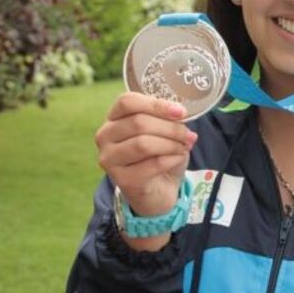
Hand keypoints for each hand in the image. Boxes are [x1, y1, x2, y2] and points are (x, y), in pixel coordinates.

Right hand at [94, 92, 197, 217]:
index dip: (156, 104)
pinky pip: (152, 164)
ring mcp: (110, 159)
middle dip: (170, 128)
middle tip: (188, 135)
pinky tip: (178, 158)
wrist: (157, 190)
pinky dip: (172, 159)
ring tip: (185, 146)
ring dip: (171, 144)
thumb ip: (168, 119)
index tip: (181, 112)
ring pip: (143, 143)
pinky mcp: (123, 180)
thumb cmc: (159, 155)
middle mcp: (105, 136)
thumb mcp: (164, 132)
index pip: (127, 102)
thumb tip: (180, 114)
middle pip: (138, 122)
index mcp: (113, 118)